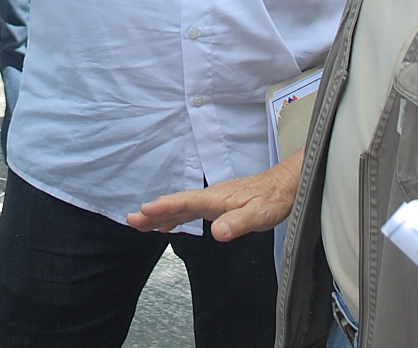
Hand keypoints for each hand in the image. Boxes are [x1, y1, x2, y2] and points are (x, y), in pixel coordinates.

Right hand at [127, 150, 302, 240]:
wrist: (286, 184)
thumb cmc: (275, 198)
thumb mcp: (260, 214)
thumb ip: (237, 223)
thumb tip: (217, 233)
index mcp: (217, 198)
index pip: (185, 202)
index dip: (164, 207)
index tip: (144, 212)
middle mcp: (212, 197)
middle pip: (177, 204)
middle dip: (153, 212)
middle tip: (131, 221)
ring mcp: (214, 200)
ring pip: (181, 207)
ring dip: (160, 215)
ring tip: (140, 224)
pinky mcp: (218, 204)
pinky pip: (190, 210)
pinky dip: (175, 216)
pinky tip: (167, 225)